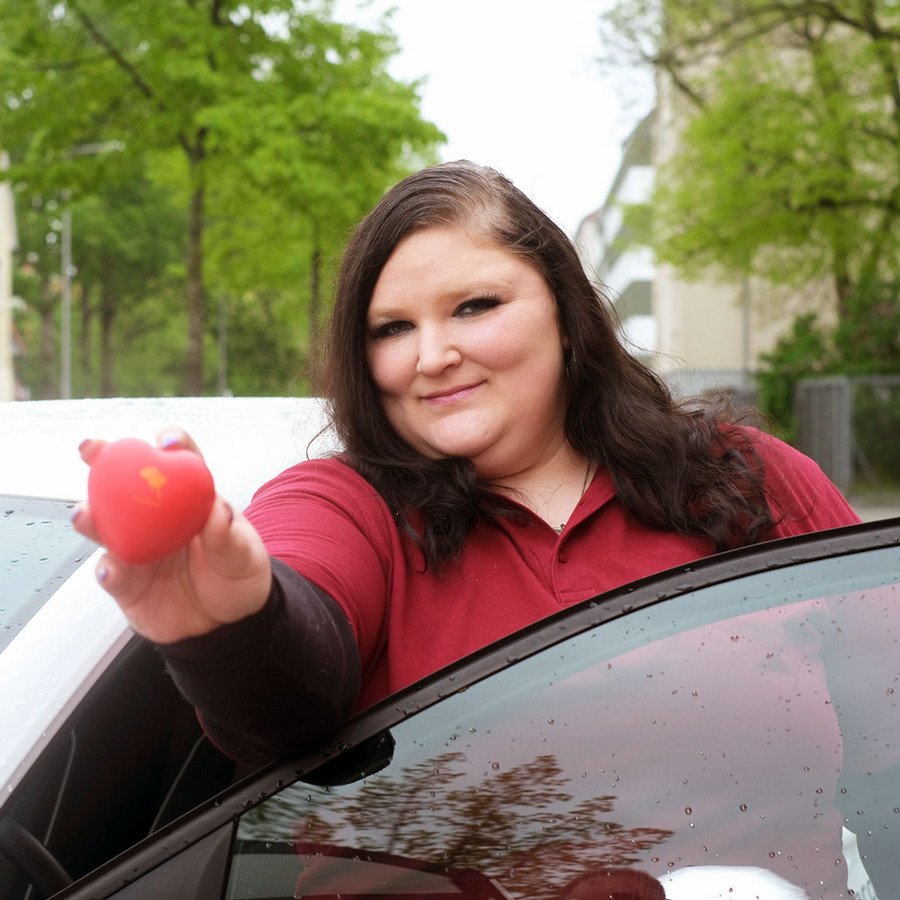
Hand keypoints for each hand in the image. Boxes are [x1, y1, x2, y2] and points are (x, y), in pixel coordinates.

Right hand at [72, 429, 271, 643]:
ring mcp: (137, 549)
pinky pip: (112, 575)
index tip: (167, 441)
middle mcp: (156, 519)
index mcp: (191, 501)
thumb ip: (229, 536)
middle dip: (104, 460)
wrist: (228, 623)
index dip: (172, 444)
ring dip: (91, 517)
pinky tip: (111, 569)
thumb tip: (218, 511)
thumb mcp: (245, 556)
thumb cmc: (238, 576)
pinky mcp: (126, 583)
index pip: (181, 462)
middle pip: (126, 483)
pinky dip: (108, 571)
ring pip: (106, 527)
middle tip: (94, 450)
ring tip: (85, 514)